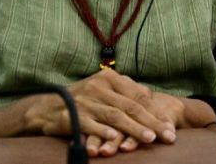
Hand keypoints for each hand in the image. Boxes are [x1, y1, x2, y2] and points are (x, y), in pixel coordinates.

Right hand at [24, 69, 177, 157]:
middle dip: (152, 122)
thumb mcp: (104, 89)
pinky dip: (103, 131)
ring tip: (149, 138)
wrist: (46, 107)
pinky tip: (115, 139)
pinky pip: (91, 124)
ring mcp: (86, 100)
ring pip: (115, 115)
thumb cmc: (83, 99)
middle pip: (131, 106)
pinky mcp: (72, 115)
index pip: (139, 95)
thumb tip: (151, 97)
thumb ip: (125, 92)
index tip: (169, 125)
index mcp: (110, 77)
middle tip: (167, 135)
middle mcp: (99, 86)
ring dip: (133, 128)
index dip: (156, 111)